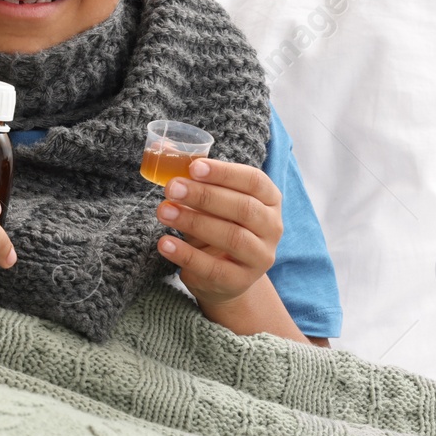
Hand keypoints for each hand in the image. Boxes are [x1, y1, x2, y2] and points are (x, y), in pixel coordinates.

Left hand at [154, 158, 281, 309]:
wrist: (227, 277)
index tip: (193, 167)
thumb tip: (169, 153)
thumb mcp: (213, 203)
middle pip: (244, 208)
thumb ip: (199, 182)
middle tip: (172, 188)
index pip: (254, 181)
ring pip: (232, 237)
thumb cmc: (219, 227)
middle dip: (205, 196)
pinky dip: (186, 255)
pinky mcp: (240, 282)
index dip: (225, 173)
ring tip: (164, 211)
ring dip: (194, 222)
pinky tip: (164, 243)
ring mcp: (260, 257)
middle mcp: (272, 227)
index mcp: (270, 200)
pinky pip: (213, 268)